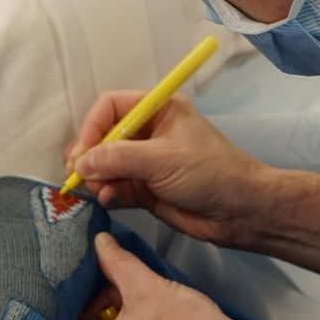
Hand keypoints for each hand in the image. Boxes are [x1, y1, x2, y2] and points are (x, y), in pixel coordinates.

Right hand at [65, 92, 268, 248]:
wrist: (240, 211)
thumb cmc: (211, 173)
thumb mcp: (162, 159)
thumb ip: (118, 158)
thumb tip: (81, 163)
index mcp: (159, 110)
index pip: (111, 107)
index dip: (92, 127)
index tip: (83, 152)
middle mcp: (149, 133)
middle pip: (103, 137)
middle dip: (89, 155)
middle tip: (79, 174)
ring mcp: (146, 163)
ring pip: (106, 165)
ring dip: (96, 177)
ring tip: (97, 190)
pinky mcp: (146, 190)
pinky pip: (115, 188)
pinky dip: (107, 193)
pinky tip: (108, 199)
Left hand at [66, 232, 252, 319]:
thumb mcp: (145, 286)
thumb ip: (117, 262)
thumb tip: (99, 243)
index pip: (63, 319)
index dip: (74, 291)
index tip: (85, 270)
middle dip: (100, 298)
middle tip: (119, 277)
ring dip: (119, 310)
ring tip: (139, 289)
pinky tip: (151, 308)